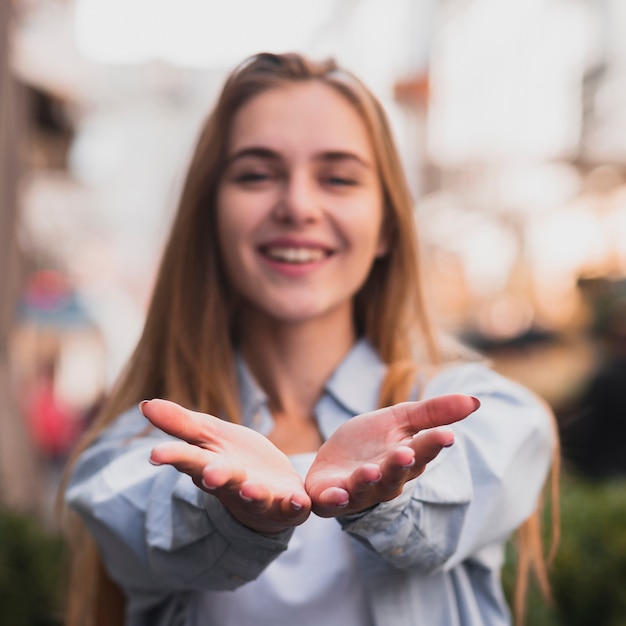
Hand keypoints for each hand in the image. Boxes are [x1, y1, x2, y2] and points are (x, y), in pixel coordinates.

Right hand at [139, 399, 310, 533]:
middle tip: (209, 473)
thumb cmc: (236, 460)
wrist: (272, 488)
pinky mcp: (287, 505)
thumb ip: (181, 423)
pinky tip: (301, 502)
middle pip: (221, 479)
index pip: (189, 459)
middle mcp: (232, 485)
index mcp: (210, 465)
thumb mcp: (211, 436)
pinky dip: (296, 506)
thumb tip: (144, 404)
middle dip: (215, 476)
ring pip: (254, 496)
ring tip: (250, 488)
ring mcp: (260, 497)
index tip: (156, 453)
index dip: (174, 456)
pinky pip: (292, 507)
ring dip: (253, 493)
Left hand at [304, 394, 479, 516]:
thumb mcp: (399, 419)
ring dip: (369, 481)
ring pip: (366, 488)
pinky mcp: (330, 497)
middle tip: (407, 452)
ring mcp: (358, 491)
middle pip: (396, 472)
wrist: (332, 460)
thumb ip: (434, 412)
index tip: (446, 435)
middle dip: (401, 464)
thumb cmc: (371, 442)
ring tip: (371, 470)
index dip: (433, 444)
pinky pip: (331, 502)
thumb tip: (475, 401)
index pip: (422, 451)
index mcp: (406, 459)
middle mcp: (386, 480)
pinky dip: (334, 500)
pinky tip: (335, 494)